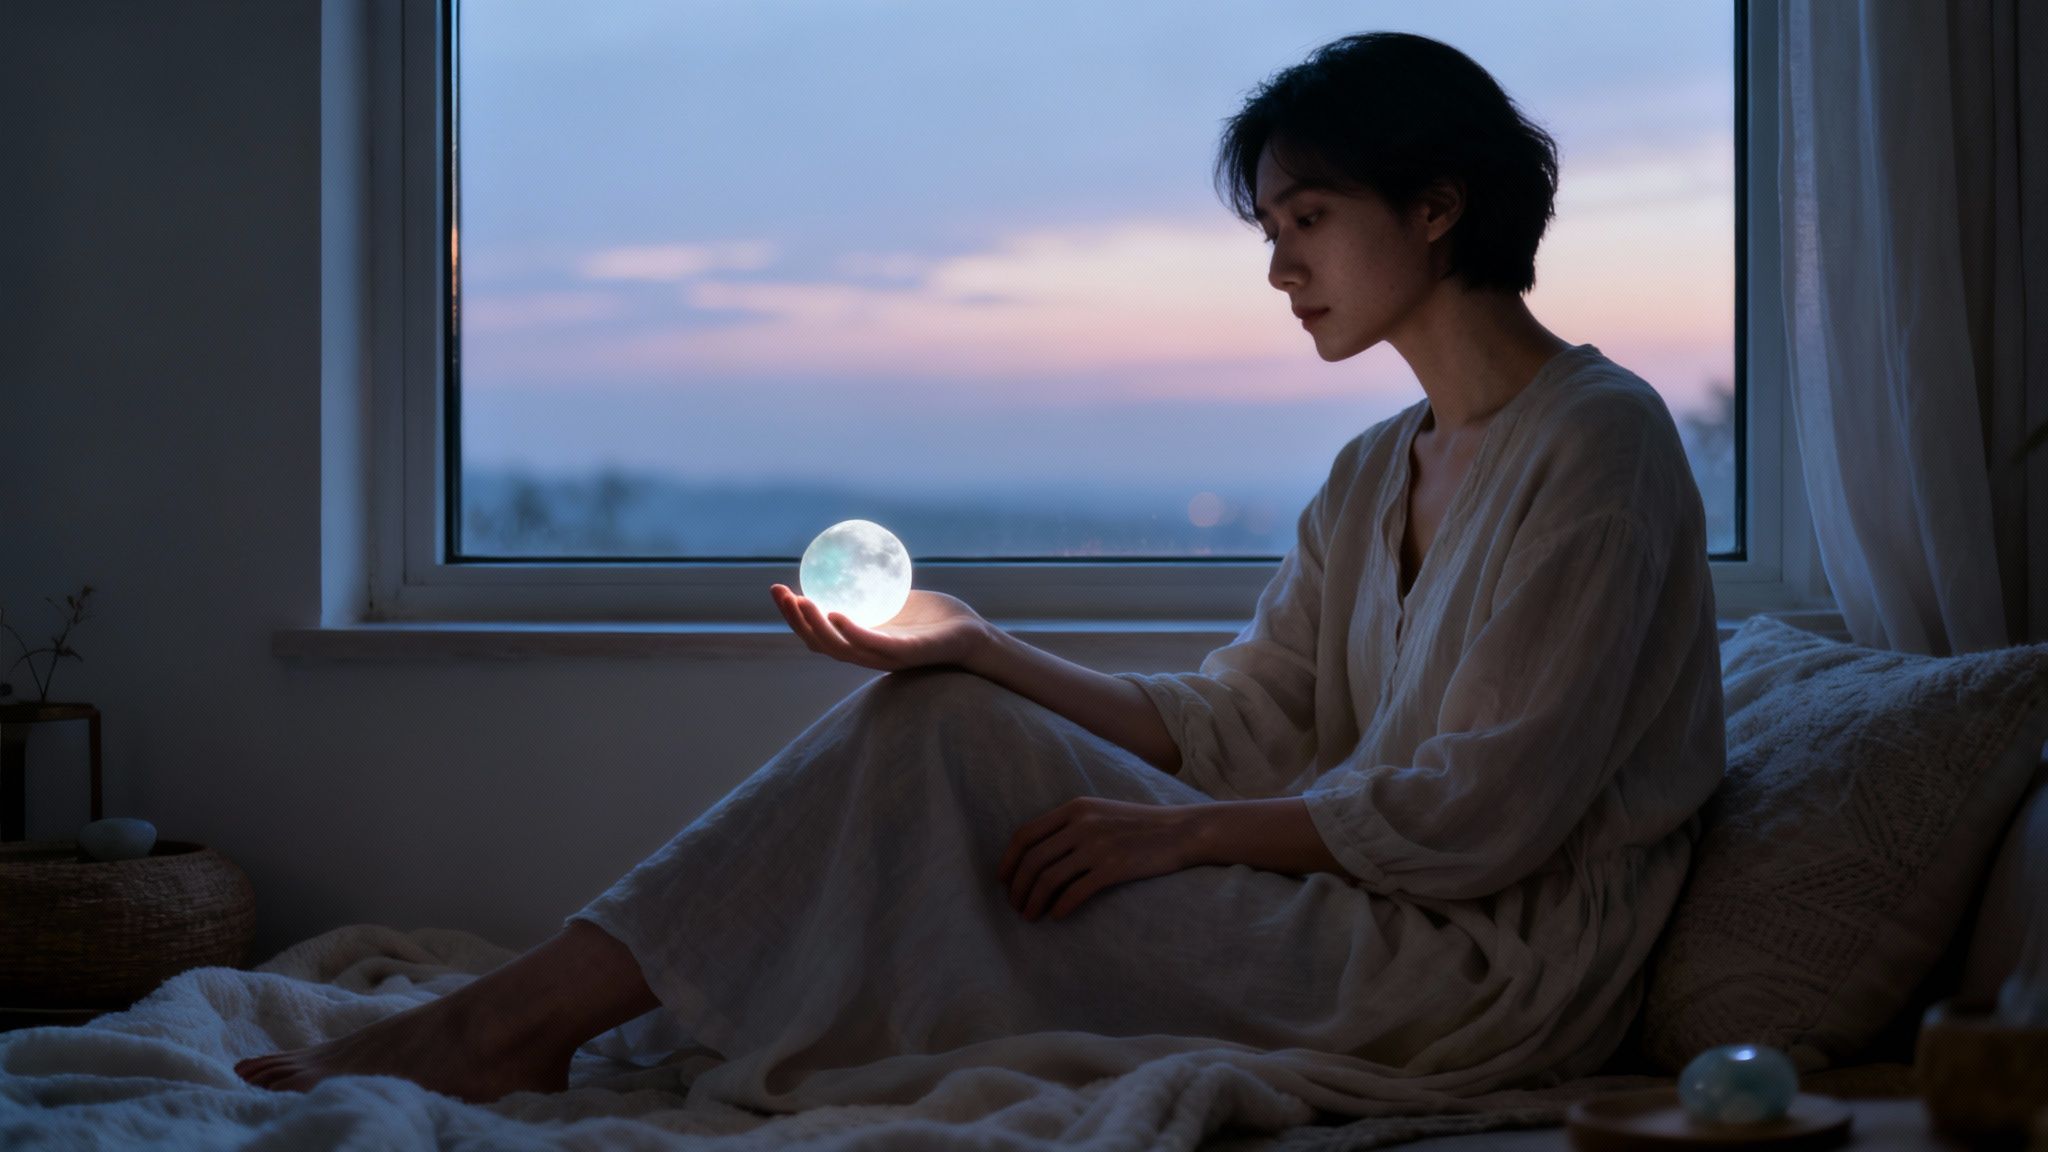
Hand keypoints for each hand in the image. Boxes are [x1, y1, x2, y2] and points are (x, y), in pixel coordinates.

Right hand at [770, 585, 993, 672]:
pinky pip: (874, 645)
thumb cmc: (937, 619)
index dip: (794, 616)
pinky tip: (836, 614)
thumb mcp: (898, 597)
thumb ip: (875, 586)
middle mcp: (868, 655)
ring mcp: (887, 658)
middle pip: (820, 642)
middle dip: (794, 619)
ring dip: (815, 626)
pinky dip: (852, 632)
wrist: (974, 636)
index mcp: (862, 642)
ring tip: (802, 601)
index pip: (818, 634)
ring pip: (840, 647)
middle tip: (780, 592)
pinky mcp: (909, 655)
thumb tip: (854, 555)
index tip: (779, 590)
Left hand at [999, 798, 1203, 920]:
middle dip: (1018, 887)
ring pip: (1049, 878)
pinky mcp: (1113, 868)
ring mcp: (1097, 846)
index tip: (1003, 880)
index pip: (1025, 834)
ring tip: (1030, 916)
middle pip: (1033, 860)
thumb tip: (1038, 854)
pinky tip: (1058, 916)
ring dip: (1034, 901)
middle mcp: (1081, 825)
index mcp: (1074, 808)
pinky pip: (1075, 892)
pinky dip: (1060, 907)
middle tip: (1015, 905)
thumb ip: (1070, 826)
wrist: (1181, 831)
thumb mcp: (1100, 813)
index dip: (1008, 860)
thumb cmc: (1139, 825)